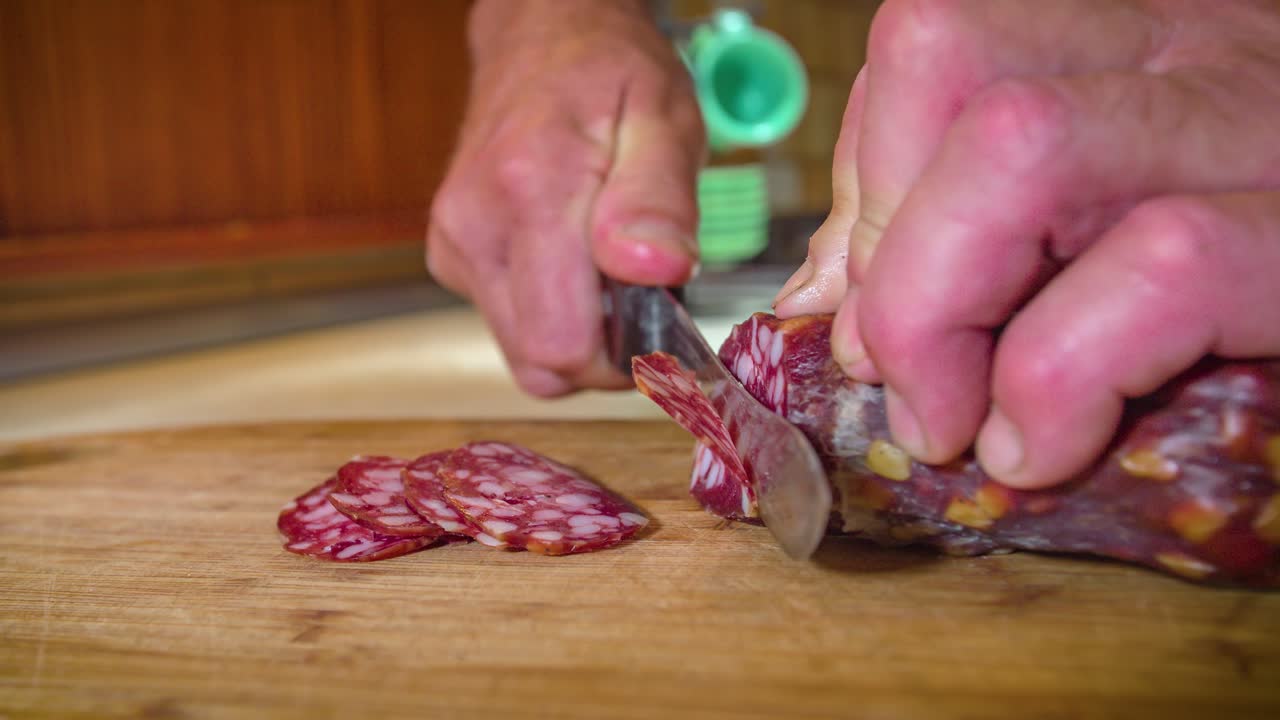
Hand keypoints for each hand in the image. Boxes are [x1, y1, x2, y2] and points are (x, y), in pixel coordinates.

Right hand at [427, 0, 704, 396]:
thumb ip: (659, 200)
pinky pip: (510, 325)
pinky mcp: (452, 257)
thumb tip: (654, 272)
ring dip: (580, 332)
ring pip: (525, 353)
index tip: (662, 320)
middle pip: (541, 364)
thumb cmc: (610, 73)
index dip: (623, 356)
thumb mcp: (664, 117)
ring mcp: (455, 246)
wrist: (540, 36)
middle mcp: (475, 228)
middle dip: (605, 350)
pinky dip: (551, 311)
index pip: (564, 346)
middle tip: (643, 292)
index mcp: (531, 192)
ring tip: (610, 267)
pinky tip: (575, 260)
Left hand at [774, 0, 1279, 488]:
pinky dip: (1061, 381)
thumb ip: (973, 231)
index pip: (934, 37)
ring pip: (1020, 144)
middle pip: (944, 53)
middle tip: (899, 368)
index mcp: (1135, 34)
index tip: (866, 297)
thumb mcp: (1110, 217)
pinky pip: (1157, 269)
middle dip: (881, 238)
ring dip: (939, 307)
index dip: (866, 177)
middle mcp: (1199, 44)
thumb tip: (833, 286)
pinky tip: (1047, 449)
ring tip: (958, 420)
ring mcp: (1266, 128)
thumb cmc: (1261, 268)